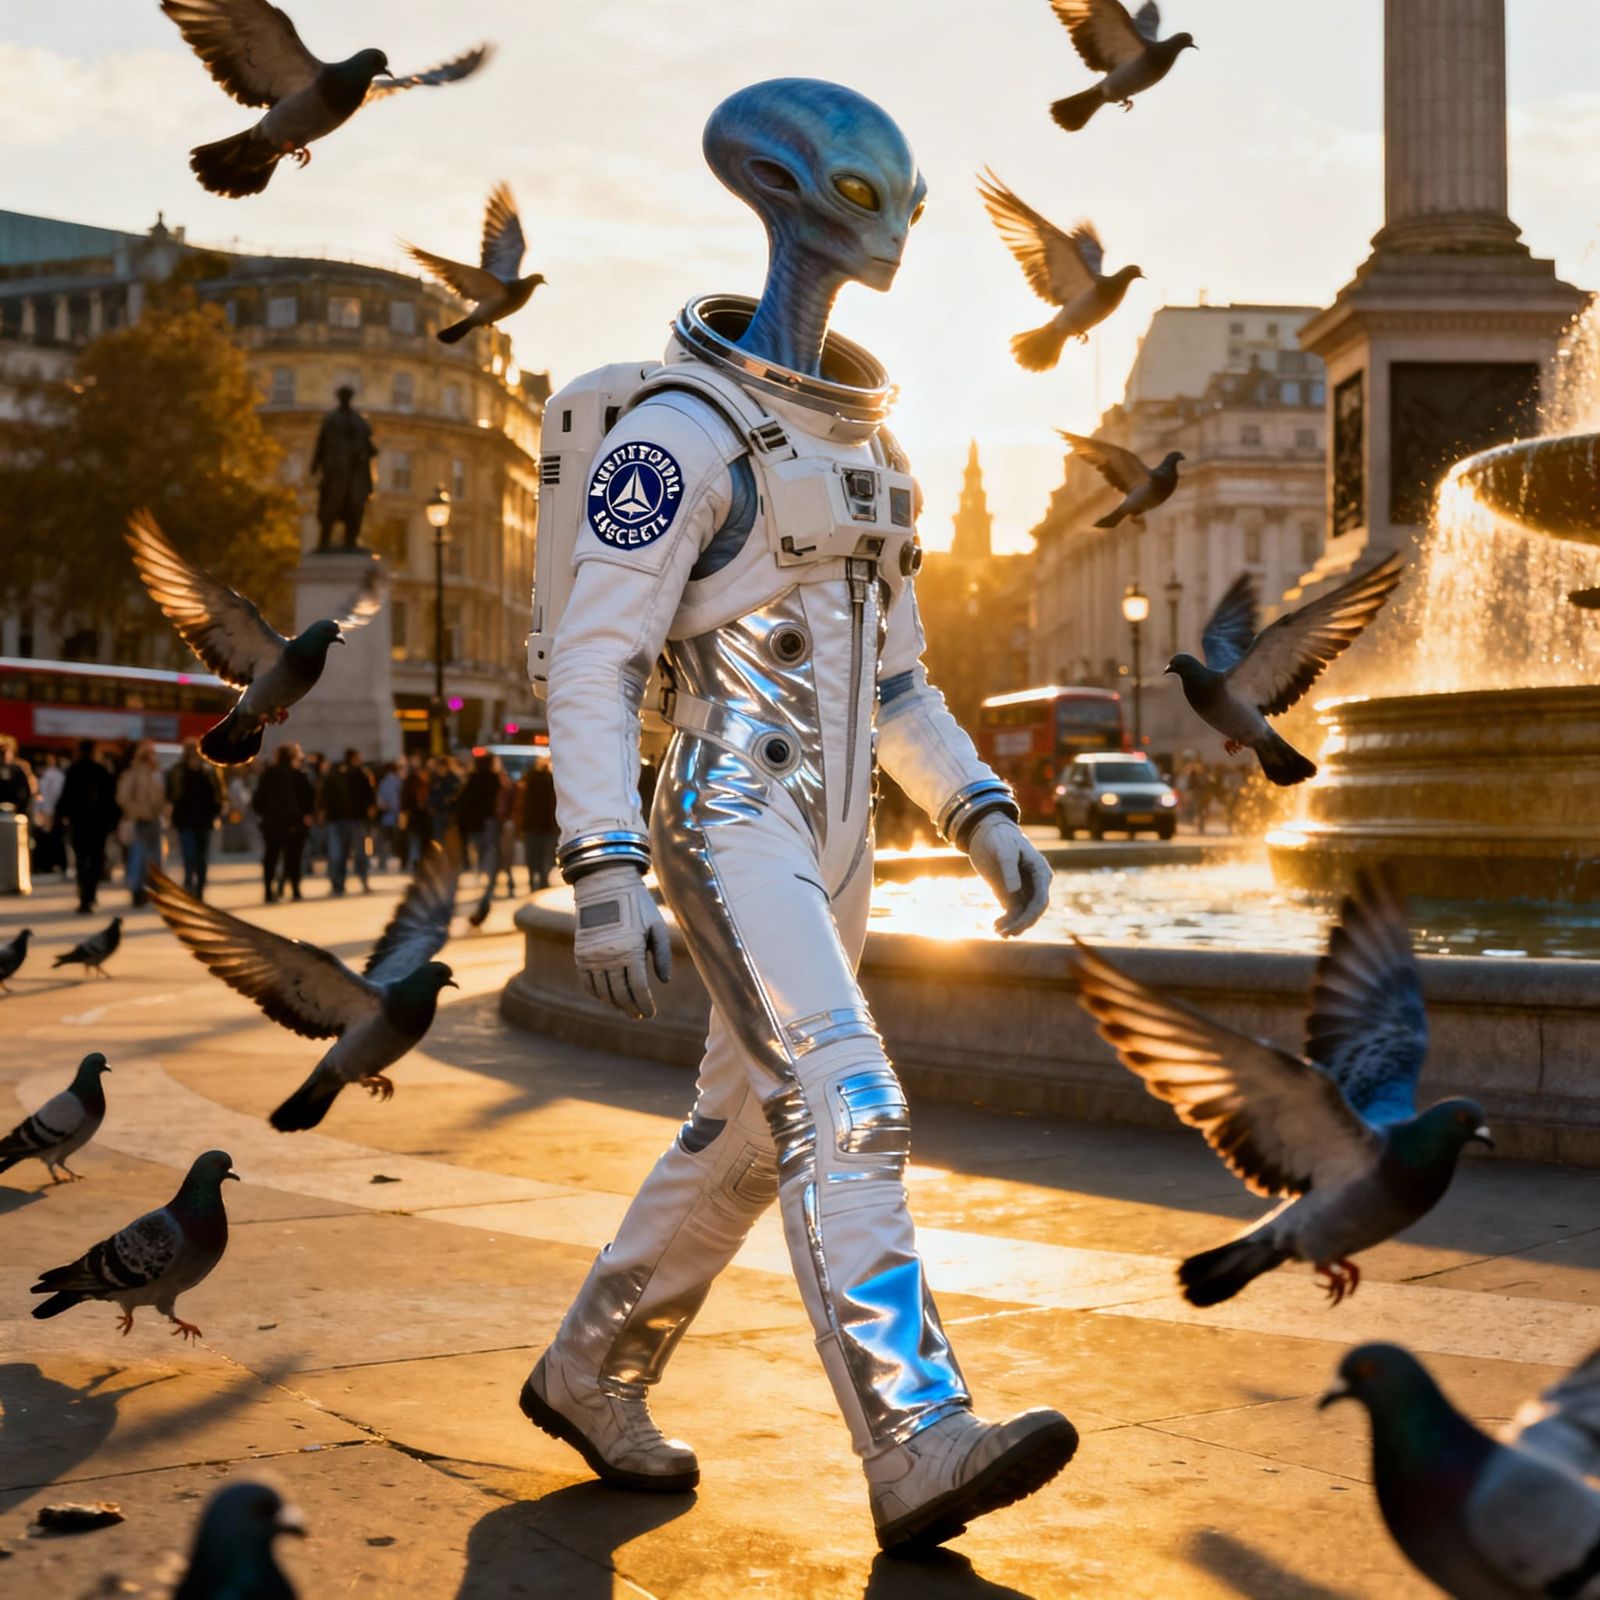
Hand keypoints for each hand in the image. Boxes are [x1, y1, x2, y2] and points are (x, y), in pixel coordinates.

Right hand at [571, 863, 671, 1019]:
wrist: (605, 885)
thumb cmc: (637, 904)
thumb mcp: (656, 926)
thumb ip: (663, 955)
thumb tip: (663, 982)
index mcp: (631, 951)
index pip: (639, 988)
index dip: (645, 1004)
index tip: (650, 1013)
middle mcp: (609, 957)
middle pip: (620, 994)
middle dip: (631, 1008)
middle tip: (639, 1015)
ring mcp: (592, 957)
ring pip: (603, 992)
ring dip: (614, 1004)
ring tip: (625, 1007)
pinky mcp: (580, 954)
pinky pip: (587, 983)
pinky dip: (597, 994)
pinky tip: (607, 997)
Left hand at [966, 814, 1051, 936]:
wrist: (987, 833)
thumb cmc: (999, 837)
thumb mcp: (1003, 850)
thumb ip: (1009, 869)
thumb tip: (1015, 890)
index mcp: (1040, 871)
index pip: (1041, 899)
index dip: (1031, 915)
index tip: (1018, 925)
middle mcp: (1036, 883)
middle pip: (1035, 910)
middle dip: (1022, 923)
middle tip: (1006, 933)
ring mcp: (1025, 889)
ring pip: (1024, 914)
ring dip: (1013, 925)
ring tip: (998, 932)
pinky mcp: (1012, 893)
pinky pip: (1013, 911)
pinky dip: (1006, 920)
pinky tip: (995, 926)